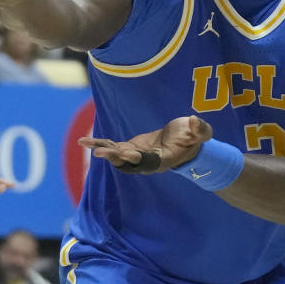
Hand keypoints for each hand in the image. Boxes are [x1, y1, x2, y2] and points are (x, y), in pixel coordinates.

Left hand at [79, 115, 212, 174]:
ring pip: (116, 156)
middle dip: (115, 157)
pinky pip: (113, 147)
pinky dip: (100, 143)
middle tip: (100, 153)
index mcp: (163, 159)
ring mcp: (137, 155)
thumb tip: (194, 120)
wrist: (184, 141)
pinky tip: (85, 141)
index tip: (129, 152)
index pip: (149, 162)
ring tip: (84, 143)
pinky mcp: (130, 148)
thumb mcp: (200, 133)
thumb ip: (200, 129)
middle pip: (128, 163)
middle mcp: (147, 161)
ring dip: (102, 150)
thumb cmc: (193, 138)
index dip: (139, 159)